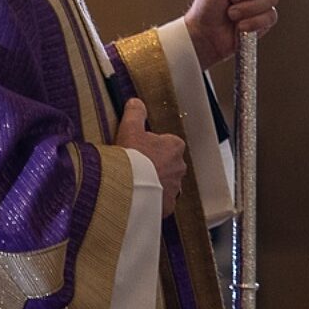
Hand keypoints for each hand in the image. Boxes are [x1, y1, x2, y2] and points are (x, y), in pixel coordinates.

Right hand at [115, 98, 185, 216]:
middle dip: (155, 165)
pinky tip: (138, 197)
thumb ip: (135, 113)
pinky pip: (160, 201)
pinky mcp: (168, 206)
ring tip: (135, 183)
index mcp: (175, 146)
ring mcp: (175, 188)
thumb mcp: (130, 129)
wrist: (129, 188)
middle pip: (167, 163)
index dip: (151, 145)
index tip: (139, 149)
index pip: (167, 143)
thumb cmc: (132, 158)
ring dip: (154, 182)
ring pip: (165, 182)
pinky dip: (152, 199)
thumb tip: (136, 102)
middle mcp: (180, 167)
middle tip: (135, 166)